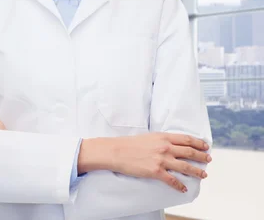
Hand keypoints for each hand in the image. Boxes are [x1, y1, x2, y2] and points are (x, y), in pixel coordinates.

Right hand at [92, 133, 210, 192]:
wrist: (117, 151)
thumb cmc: (130, 144)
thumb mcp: (149, 137)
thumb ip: (162, 140)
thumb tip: (172, 146)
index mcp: (163, 137)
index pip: (187, 139)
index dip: (199, 143)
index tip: (206, 146)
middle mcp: (165, 148)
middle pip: (189, 152)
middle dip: (202, 157)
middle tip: (208, 160)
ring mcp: (161, 160)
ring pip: (185, 167)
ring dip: (197, 171)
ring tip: (203, 174)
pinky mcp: (156, 171)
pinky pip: (172, 180)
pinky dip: (180, 186)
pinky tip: (184, 189)